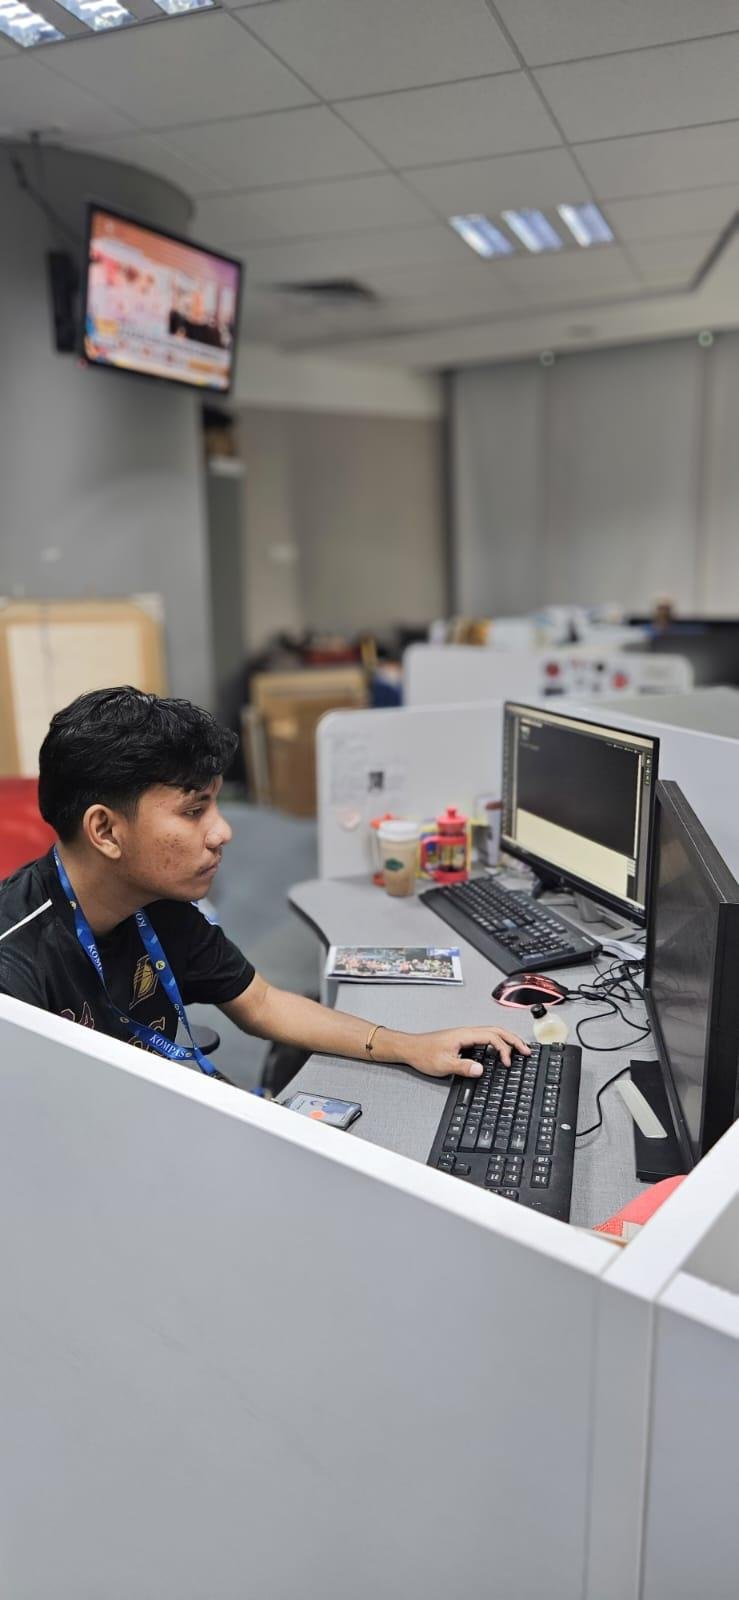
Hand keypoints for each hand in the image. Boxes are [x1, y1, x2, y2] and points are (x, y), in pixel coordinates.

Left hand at [403, 1027, 529, 1079]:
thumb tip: (481, 1069)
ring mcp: (465, 1035)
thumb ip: (463, 1067)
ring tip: (518, 1049)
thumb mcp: (443, 1064)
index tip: (507, 1063)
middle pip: (497, 1030)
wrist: (410, 1048)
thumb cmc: (424, 1054)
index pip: (492, 1037)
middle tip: (526, 1050)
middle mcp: (467, 1032)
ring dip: (507, 1040)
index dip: (504, 1049)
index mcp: (465, 1035)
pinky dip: (497, 1042)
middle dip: (513, 1040)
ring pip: (492, 1032)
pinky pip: (486, 1037)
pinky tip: (500, 1050)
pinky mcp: (463, 1040)